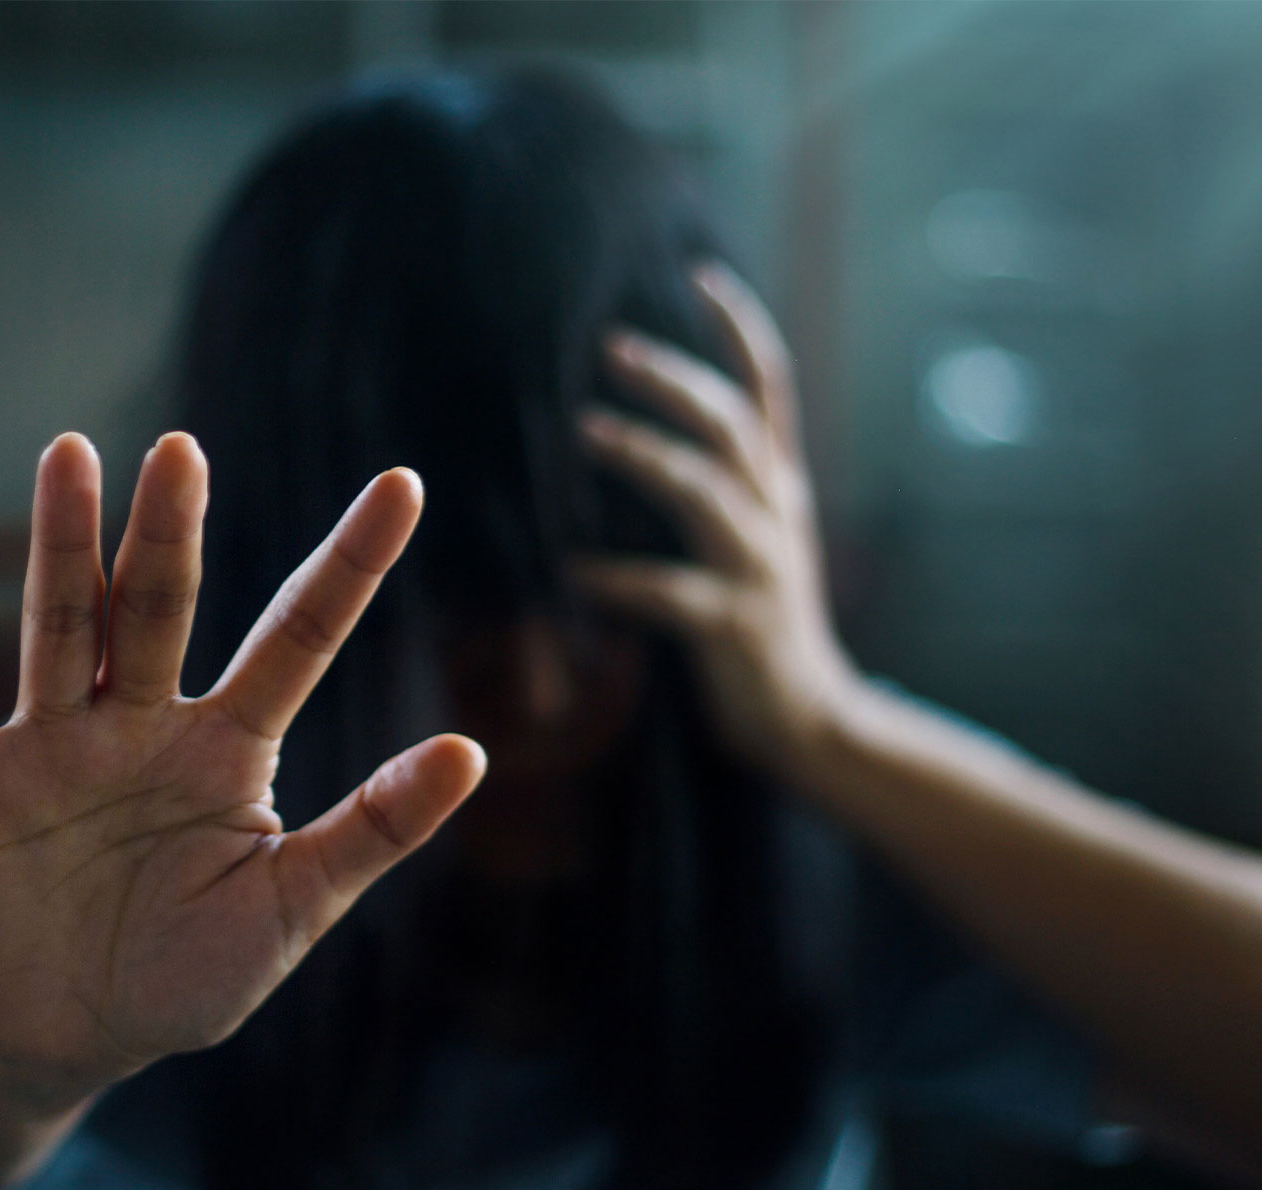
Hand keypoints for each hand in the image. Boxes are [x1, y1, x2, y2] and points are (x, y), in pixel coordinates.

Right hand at [0, 433, 484, 1106]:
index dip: (350, 566)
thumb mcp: (289, 910)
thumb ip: (371, 831)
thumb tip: (473, 750)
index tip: (405, 483)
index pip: (298, 637)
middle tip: (183, 454)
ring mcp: (51, 745)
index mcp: (229, 749)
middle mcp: (141, 724)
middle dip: (170, 536)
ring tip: (69, 457)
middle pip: (161, 609)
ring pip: (59, 629)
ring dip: (60, 550)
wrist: (67, 1037)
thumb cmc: (189, 973)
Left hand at [575, 264, 861, 773]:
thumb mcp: (752, 538)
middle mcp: (776, 512)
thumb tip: (637, 427)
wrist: (813, 722)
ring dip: (642, 455)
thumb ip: (716, 483)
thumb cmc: (761, 622)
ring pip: (705, 492)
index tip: (699, 273)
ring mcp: (761, 568)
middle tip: (609, 346)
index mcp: (778, 485)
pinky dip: (617, 578)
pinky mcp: (736, 626)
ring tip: (584, 433)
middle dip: (672, 377)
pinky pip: (670, 592)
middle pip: (731, 422)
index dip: (740, 327)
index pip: (769, 387)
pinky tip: (570, 570)